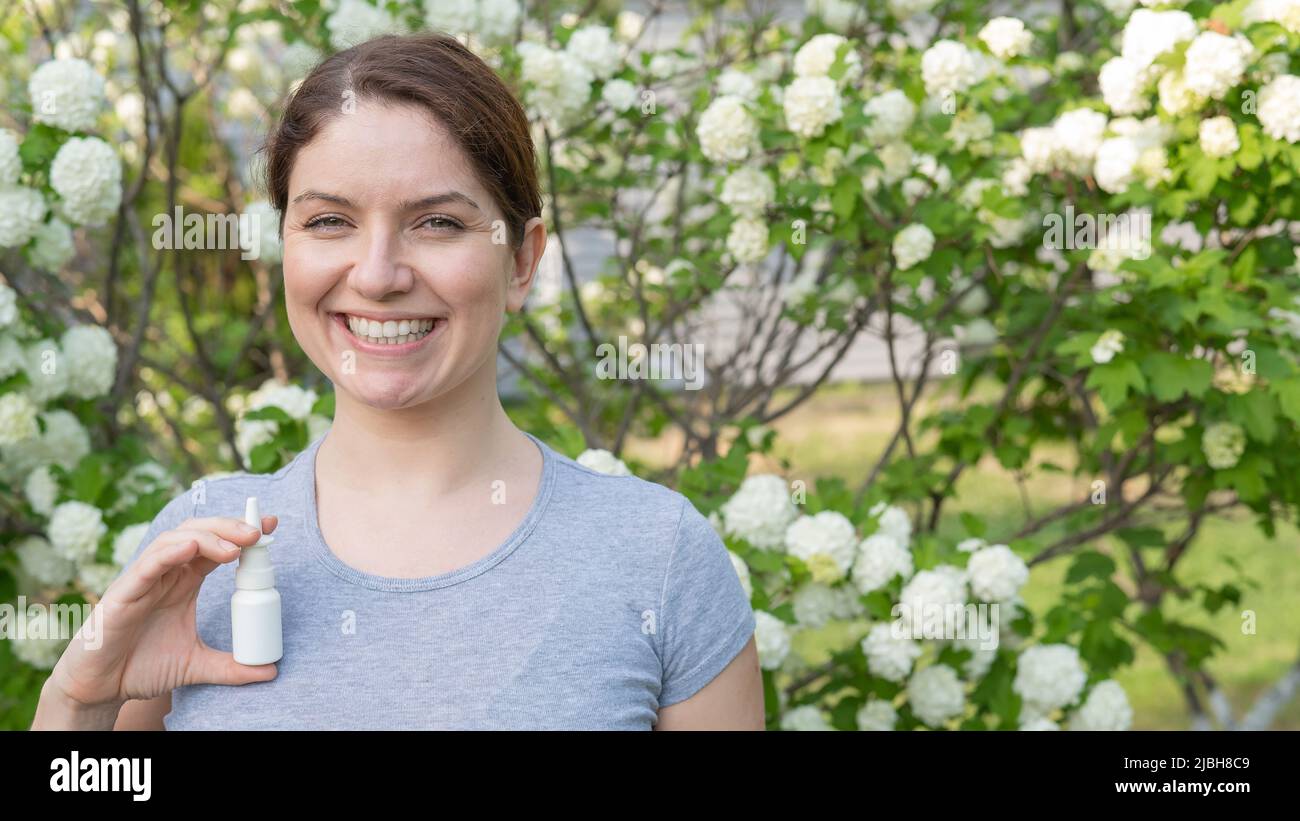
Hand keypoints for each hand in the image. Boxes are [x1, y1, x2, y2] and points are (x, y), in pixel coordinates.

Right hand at [37, 514, 279, 720]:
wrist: (100, 688)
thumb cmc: (141, 667)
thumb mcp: (196, 665)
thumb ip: (232, 667)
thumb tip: (271, 671)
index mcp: (184, 582)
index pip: (217, 547)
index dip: (242, 534)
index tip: (271, 527)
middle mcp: (166, 574)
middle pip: (199, 534)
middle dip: (229, 528)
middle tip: (258, 533)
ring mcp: (144, 581)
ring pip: (174, 541)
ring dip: (207, 538)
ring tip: (235, 546)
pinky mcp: (122, 594)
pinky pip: (146, 566)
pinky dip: (168, 553)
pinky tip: (191, 548)